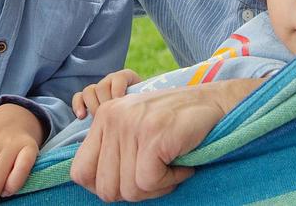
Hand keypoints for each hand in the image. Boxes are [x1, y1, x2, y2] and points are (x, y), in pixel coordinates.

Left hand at [70, 77, 262, 201]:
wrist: (215, 102)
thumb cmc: (176, 123)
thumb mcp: (135, 130)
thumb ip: (113, 152)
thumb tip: (100, 189)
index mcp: (103, 117)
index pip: (80, 172)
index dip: (104, 186)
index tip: (131, 181)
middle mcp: (112, 118)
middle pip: (105, 188)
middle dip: (135, 192)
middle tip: (159, 176)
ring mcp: (131, 125)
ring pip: (128, 189)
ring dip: (156, 188)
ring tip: (172, 168)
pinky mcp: (152, 135)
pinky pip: (148, 182)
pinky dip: (169, 182)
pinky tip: (182, 166)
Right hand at [73, 69, 141, 118]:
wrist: (134, 118)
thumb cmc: (140, 111)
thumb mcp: (142, 103)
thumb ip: (138, 103)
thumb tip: (135, 109)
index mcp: (126, 78)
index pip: (119, 77)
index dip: (118, 91)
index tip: (120, 103)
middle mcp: (110, 80)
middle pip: (102, 86)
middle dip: (104, 103)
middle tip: (110, 117)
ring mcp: (98, 88)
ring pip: (89, 90)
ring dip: (92, 106)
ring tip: (97, 119)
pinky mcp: (87, 98)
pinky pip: (78, 97)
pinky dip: (78, 106)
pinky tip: (82, 117)